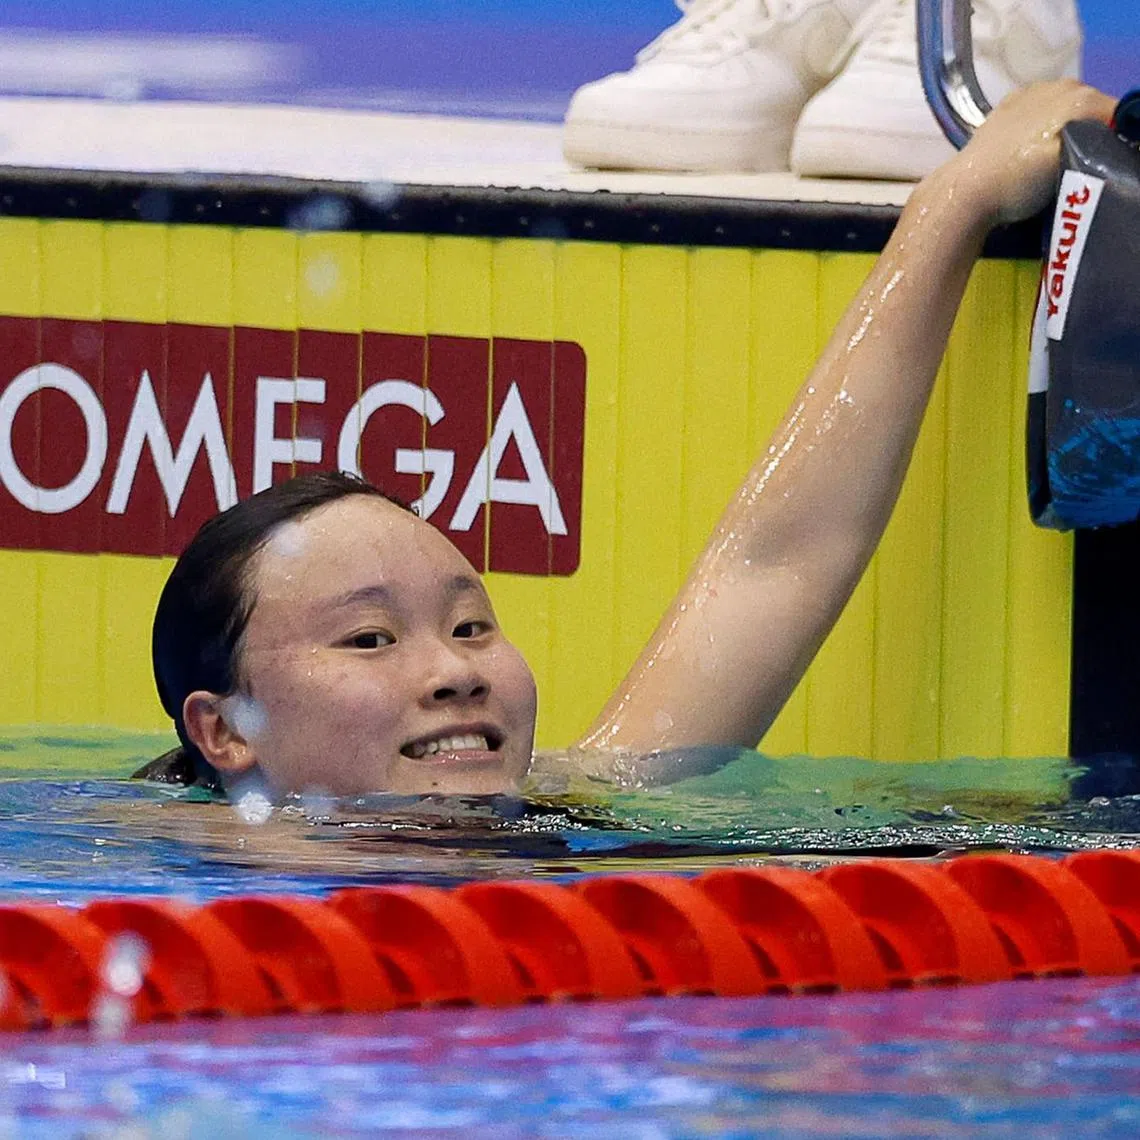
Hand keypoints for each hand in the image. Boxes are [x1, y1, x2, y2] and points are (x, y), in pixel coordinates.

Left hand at [942, 80, 1116, 225]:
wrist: (964, 191)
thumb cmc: (1018, 183)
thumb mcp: (1072, 166)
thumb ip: (1099, 146)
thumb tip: (1110, 140)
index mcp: (1079, 96)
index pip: (1115, 114)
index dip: (1114, 140)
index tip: (1103, 165)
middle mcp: (1059, 85)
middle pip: (1092, 109)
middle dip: (1092, 134)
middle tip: (1080, 166)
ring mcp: (1030, 93)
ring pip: (1066, 110)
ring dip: (1067, 131)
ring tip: (1054, 161)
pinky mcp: (1008, 106)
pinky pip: (1040, 113)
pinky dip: (1043, 128)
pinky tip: (1031, 150)